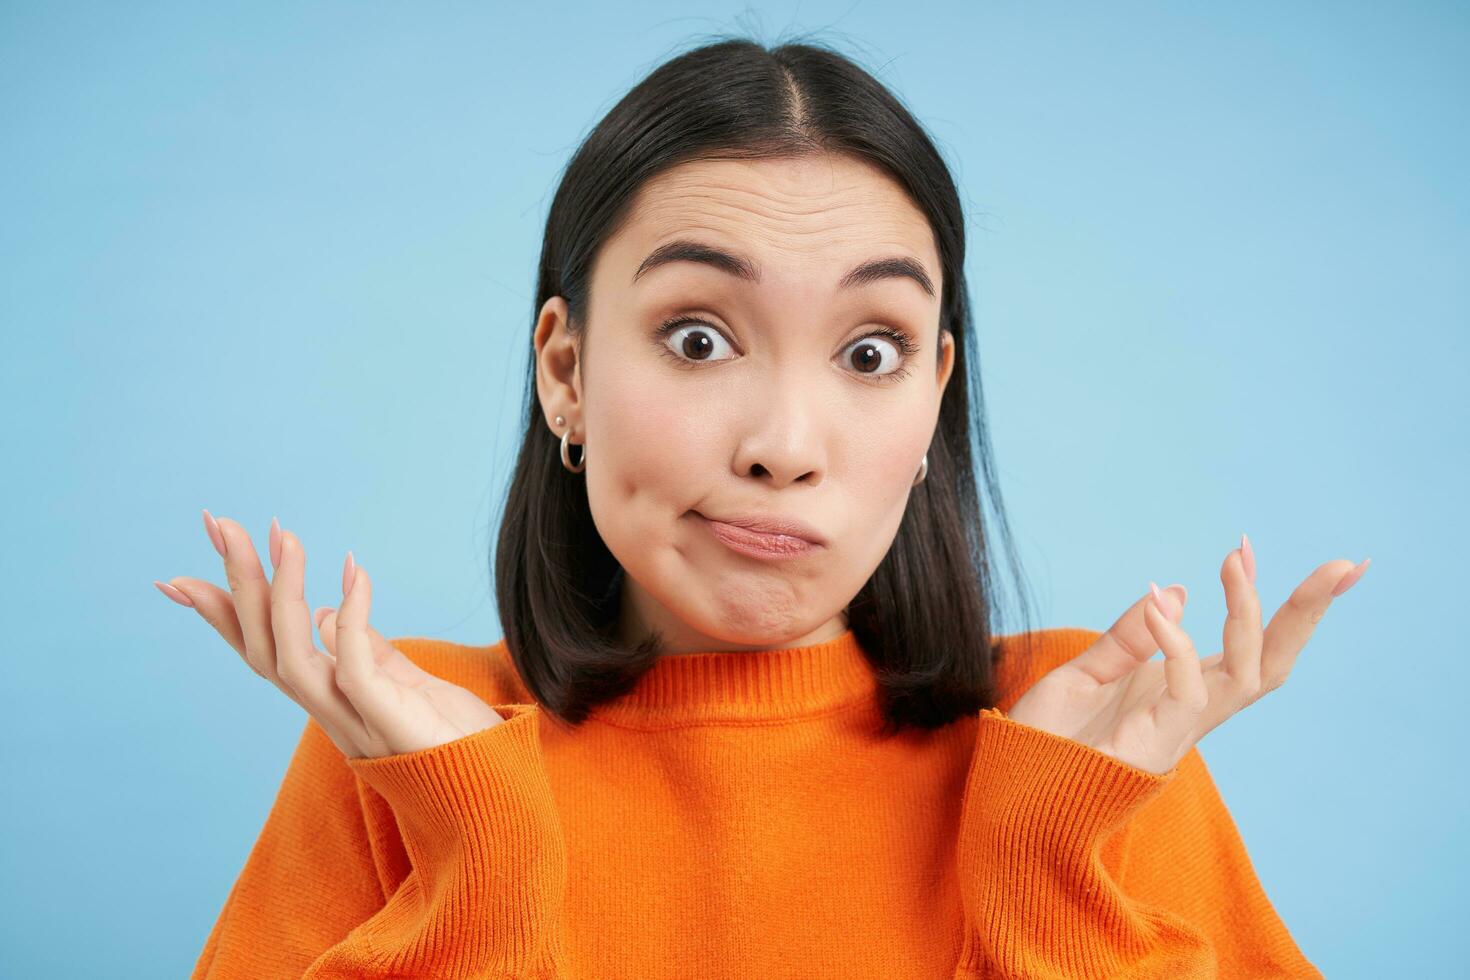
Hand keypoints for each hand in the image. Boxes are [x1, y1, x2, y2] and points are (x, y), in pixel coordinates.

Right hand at [154, 510, 506, 758]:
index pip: (263, 650)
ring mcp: (355, 722)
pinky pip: (356, 665)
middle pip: (263, 647)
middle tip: (217, 524)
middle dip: (237, 585)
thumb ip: (365, 649)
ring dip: (282, 592)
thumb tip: (325, 610)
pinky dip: (349, 617)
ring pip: (291, 657)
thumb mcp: (405, 680)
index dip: (223, 615)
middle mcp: (330, 714)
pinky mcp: (388, 723)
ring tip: (283, 535)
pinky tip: (354, 572)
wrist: (497, 793)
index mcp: (330, 701)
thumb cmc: (455, 740)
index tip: (181, 576)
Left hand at [1005, 536, 1369, 774]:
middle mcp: (1192, 711)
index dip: (1274, 607)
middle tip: (1345, 563)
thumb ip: (1127, 637)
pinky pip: (1188, 691)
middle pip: (1274, 662)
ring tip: (1236, 559)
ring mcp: (1179, 730)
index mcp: (1181, 692)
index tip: (1268, 551)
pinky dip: (1179, 644)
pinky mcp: (1157, 745)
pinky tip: (1161, 605)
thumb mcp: (1084, 672)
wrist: (1008, 795)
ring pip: (1248, 674)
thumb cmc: (1044, 742)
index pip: (1248, 648)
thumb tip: (1176, 588)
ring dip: (1250, 614)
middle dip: (1310, 614)